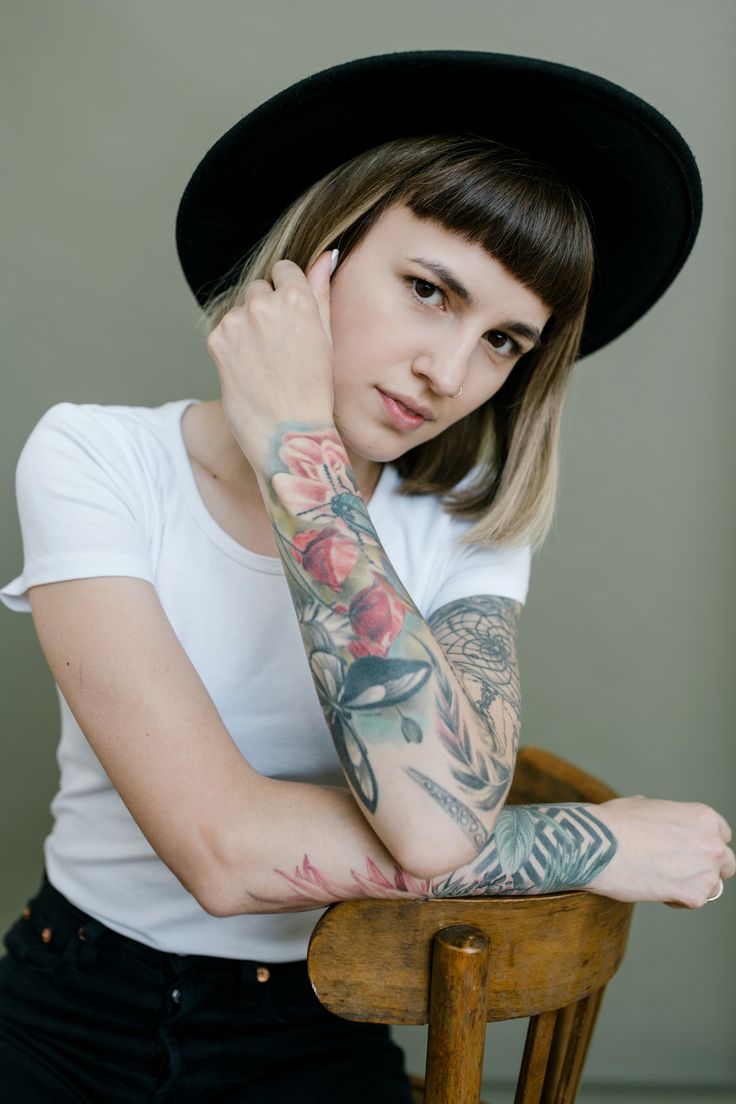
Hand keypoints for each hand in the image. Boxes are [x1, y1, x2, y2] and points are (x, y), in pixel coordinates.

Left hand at [205, 251, 335, 471]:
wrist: (287, 433)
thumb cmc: (313, 391)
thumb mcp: (325, 338)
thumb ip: (320, 293)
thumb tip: (324, 256)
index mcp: (298, 299)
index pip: (283, 269)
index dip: (286, 292)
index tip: (288, 316)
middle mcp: (265, 304)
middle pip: (258, 288)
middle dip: (265, 309)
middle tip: (277, 348)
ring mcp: (238, 321)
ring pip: (239, 310)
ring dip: (247, 328)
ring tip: (263, 364)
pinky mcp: (217, 339)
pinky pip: (224, 330)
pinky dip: (232, 346)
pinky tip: (248, 370)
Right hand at [585, 795, 734, 907]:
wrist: (596, 845)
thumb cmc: (614, 823)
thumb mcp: (642, 805)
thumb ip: (662, 814)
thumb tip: (655, 817)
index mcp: (702, 816)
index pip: (722, 834)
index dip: (704, 843)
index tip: (691, 850)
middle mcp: (711, 843)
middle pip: (725, 862)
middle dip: (706, 866)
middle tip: (681, 869)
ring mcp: (706, 871)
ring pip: (712, 885)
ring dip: (692, 884)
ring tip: (662, 879)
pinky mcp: (694, 896)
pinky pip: (693, 901)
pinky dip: (677, 899)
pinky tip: (656, 888)